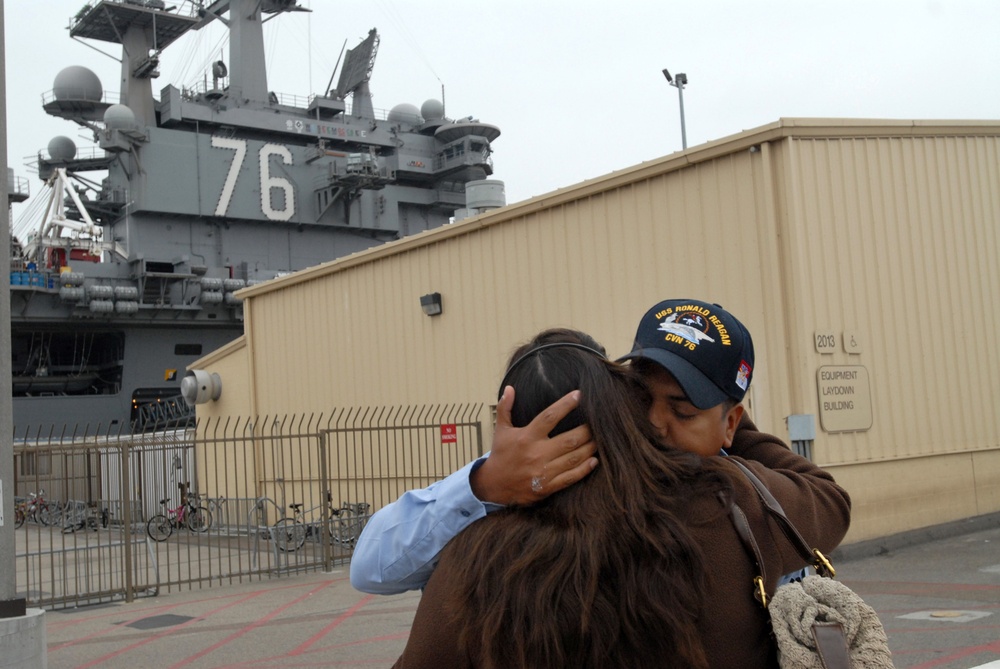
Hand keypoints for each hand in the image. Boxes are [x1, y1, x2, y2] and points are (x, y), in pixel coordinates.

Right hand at [470, 386, 597, 504]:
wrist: (493, 486)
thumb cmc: (500, 455)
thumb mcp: (501, 430)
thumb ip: (505, 408)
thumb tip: (510, 388)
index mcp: (527, 437)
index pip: (550, 416)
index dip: (565, 404)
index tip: (579, 395)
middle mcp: (537, 453)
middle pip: (569, 439)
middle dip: (587, 431)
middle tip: (599, 423)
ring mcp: (543, 472)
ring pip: (573, 458)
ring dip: (589, 448)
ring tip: (600, 440)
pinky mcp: (547, 487)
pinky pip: (570, 477)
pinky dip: (584, 469)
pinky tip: (593, 460)